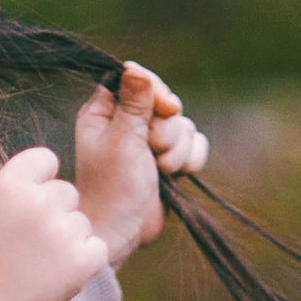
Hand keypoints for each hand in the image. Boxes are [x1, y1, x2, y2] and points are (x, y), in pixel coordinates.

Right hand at [0, 147, 109, 300]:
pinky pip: (96, 247)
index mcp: (11, 185)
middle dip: (54, 212)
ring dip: (66, 239)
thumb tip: (31, 173)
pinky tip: (57, 272)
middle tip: (30, 240)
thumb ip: (2, 182)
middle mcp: (39, 204)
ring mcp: (63, 233)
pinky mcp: (82, 262)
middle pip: (67, 191)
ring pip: (81, 222)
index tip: (30, 200)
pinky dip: (82, 260)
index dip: (40, 179)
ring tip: (38, 262)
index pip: (45, 159)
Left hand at [71, 60, 207, 267]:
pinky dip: (191, 159)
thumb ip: (134, 105)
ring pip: (183, 124)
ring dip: (177, 149)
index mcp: (104, 112)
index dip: (155, 90)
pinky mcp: (169, 159)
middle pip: (165, 101)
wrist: (121, 233)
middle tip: (152, 150)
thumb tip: (135, 68)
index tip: (164, 108)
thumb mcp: (122, 142)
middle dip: (166, 128)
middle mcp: (127, 122)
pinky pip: (195, 144)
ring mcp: (150, 141)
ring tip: (160, 170)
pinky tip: (177, 176)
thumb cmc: (111, 189)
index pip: (135, 78)